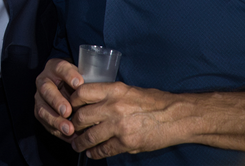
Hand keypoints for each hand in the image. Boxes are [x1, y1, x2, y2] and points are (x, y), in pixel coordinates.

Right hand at [35, 58, 84, 141]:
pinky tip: (69, 136)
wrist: (67, 87)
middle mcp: (44, 81)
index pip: (60, 68)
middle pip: (46, 89)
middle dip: (57, 101)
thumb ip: (87, 82)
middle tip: (68, 112)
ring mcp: (40, 97)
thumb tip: (100, 96)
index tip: (79, 83)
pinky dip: (57, 131)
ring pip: (42, 109)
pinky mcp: (40, 111)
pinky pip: (45, 123)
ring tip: (69, 130)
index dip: (68, 75)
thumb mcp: (83, 75)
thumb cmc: (78, 81)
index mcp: (54, 67)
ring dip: (55, 120)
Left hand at [67, 83, 181, 157]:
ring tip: (76, 144)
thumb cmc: (155, 102)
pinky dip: (95, 153)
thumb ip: (109, 95)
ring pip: (89, 136)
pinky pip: (103, 150)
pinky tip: (92, 153)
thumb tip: (91, 102)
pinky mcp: (126, 143)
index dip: (71, 102)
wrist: (176, 117)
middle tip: (69, 129)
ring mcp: (119, 126)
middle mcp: (113, 106)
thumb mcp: (129, 90)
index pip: (81, 93)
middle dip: (72, 125)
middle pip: (81, 116)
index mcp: (113, 90)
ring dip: (80, 142)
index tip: (68, 108)